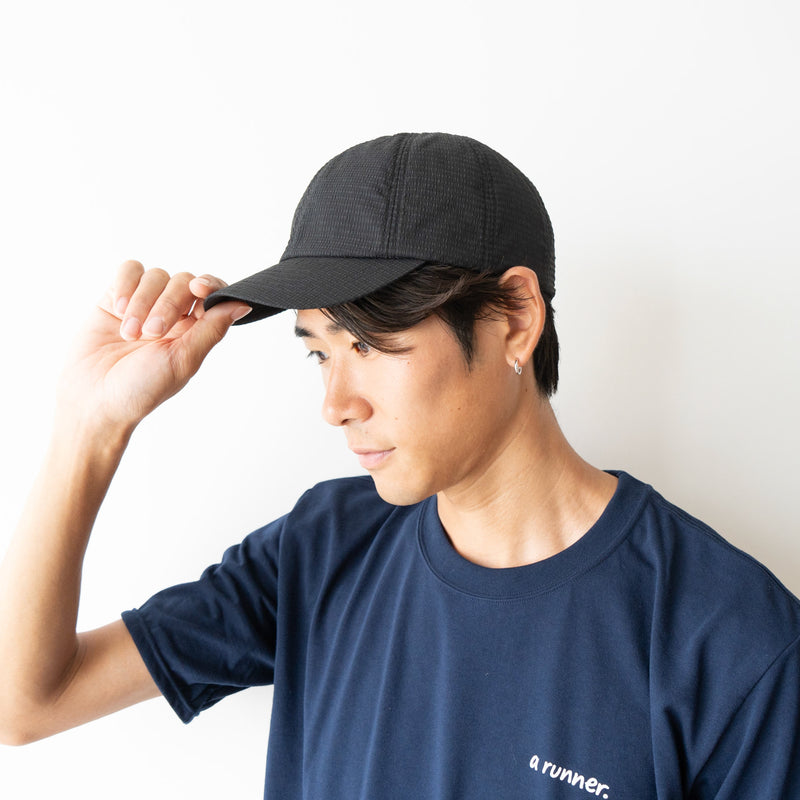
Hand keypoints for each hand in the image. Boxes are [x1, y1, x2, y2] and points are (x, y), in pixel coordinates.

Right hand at [58, 260, 250, 432]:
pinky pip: (128, 271)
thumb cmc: (142, 389)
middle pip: (182, 282)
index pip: (212, 294)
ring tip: (129, 334)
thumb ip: (213, 329)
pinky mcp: (114, 298)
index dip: (210, 285)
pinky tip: (118, 311)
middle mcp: (172, 315)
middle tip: (152, 334)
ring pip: (155, 276)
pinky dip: (125, 285)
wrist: (93, 400)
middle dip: (168, 304)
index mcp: (194, 330)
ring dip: (142, 302)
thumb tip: (244, 304)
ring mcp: (143, 304)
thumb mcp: (183, 360)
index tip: (200, 289)